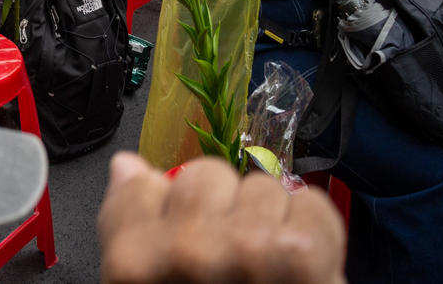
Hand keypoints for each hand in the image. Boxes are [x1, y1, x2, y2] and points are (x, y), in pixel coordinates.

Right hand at [98, 153, 345, 283]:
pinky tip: (300, 272)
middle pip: (207, 176)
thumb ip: (128, 225)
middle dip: (222, 211)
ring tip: (268, 274)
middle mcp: (184, 250)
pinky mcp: (301, 257)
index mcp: (133, 261)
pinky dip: (314, 234)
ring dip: (271, 224)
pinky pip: (309, 204)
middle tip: (232, 265)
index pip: (142, 180)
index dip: (170, 208)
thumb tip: (127, 169)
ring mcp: (245, 250)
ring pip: (261, 188)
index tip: (185, 237)